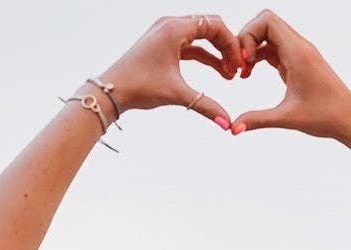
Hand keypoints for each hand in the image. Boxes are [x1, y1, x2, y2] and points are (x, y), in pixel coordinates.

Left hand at [99, 15, 242, 125]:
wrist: (112, 90)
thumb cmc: (139, 86)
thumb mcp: (177, 94)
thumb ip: (206, 106)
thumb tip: (227, 124)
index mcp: (175, 28)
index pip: (214, 24)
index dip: (231, 43)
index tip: (239, 65)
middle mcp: (170, 25)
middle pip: (209, 27)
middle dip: (226, 48)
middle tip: (236, 70)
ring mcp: (165, 33)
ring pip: (200, 37)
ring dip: (216, 54)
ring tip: (229, 75)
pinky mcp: (162, 45)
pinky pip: (190, 46)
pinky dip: (204, 56)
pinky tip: (216, 71)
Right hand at [230, 10, 350, 140]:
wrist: (348, 120)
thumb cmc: (325, 116)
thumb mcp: (287, 118)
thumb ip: (258, 120)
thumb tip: (234, 128)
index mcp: (298, 53)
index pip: (267, 21)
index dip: (248, 35)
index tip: (243, 62)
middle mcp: (299, 47)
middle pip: (265, 23)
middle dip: (246, 40)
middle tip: (238, 66)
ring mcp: (299, 53)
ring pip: (268, 35)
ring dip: (251, 49)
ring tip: (242, 73)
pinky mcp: (298, 62)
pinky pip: (274, 48)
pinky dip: (259, 57)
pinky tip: (250, 74)